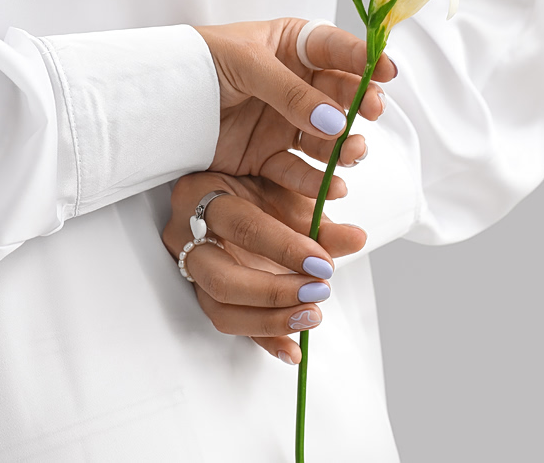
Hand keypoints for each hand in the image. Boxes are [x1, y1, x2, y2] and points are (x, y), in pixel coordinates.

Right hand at [162, 171, 366, 363]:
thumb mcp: (291, 198)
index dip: (284, 248)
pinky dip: (265, 341)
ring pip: (220, 309)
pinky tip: (293, 350)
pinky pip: (231, 325)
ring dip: (270, 321)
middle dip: (275, 293)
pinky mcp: (204, 294)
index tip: (323, 263)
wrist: (239, 195)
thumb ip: (322, 222)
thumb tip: (357, 239)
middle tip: (317, 292)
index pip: (243, 227)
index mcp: (205, 195)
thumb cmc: (262, 193)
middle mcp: (187, 235)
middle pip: (223, 279)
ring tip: (311, 317)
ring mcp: (192, 269)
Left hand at [195, 19, 396, 198]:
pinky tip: (330, 187)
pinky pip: (299, 171)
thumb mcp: (247, 65)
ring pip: (328, 138)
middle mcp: (296, 85)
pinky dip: (316, 181)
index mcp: (292, 47)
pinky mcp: (268, 156)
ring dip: (344, 147)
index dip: (365, 60)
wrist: (155, 104)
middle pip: (341, 97)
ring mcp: (285, 122)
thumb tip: (336, 120)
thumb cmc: (198, 63)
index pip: (337, 50)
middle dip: (360, 108)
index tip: (388, 72)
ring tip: (352, 153)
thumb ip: (292, 92)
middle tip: (369, 115)